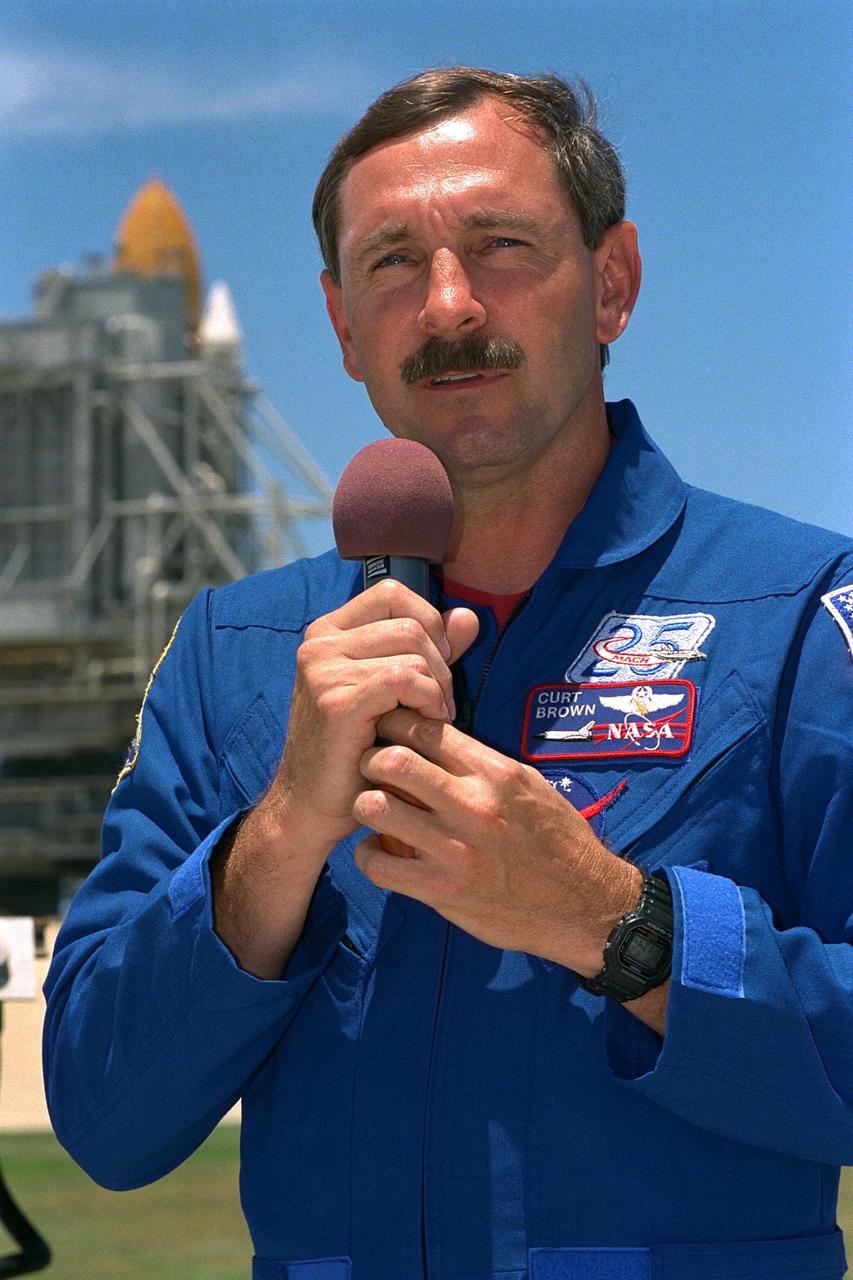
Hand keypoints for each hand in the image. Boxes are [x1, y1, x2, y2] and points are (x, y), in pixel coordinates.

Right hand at [261, 581, 478, 859]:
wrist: (313, 805)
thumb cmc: (355, 750)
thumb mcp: (393, 692)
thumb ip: (430, 651)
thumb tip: (469, 618)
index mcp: (327, 632)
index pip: (393, 594)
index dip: (428, 623)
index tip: (436, 666)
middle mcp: (319, 644)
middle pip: (410, 624)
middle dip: (440, 664)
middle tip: (441, 705)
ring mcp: (323, 670)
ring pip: (413, 651)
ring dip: (437, 688)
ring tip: (432, 718)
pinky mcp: (337, 701)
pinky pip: (405, 679)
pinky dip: (428, 700)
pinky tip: (427, 725)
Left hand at [352, 707, 642, 975]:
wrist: (584, 904)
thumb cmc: (558, 840)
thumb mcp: (529, 785)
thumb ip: (481, 764)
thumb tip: (435, 740)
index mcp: (495, 772)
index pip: (424, 730)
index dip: (394, 725)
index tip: (386, 732)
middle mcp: (473, 805)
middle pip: (391, 760)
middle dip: (370, 760)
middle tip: (369, 771)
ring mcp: (454, 849)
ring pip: (375, 807)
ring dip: (364, 805)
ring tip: (372, 810)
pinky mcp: (442, 891)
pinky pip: (378, 865)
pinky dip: (368, 856)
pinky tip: (378, 853)